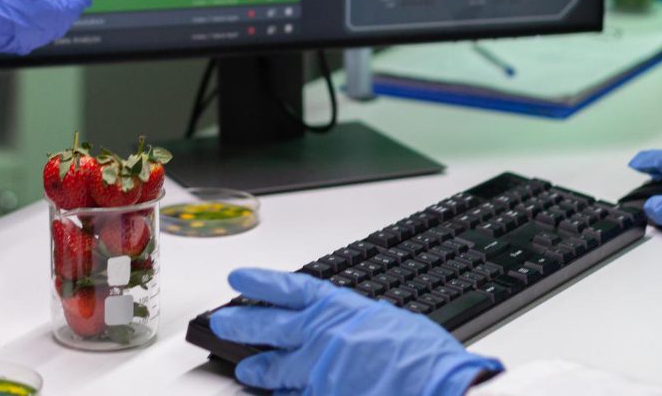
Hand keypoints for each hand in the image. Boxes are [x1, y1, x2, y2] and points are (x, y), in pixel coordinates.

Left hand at [210, 268, 500, 395]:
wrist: (440, 389)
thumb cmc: (425, 359)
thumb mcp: (393, 324)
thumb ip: (360, 324)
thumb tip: (349, 330)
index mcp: (342, 310)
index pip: (292, 290)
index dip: (263, 283)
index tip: (240, 278)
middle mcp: (323, 339)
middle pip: (272, 327)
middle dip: (244, 323)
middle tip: (221, 321)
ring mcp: (319, 373)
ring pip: (276, 369)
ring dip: (259, 368)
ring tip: (245, 368)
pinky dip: (287, 395)